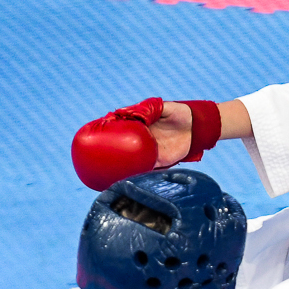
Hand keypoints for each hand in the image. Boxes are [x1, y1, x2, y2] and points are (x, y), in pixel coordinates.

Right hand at [70, 98, 221, 190]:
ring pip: (131, 161)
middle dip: (107, 154)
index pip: (119, 129)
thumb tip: (127, 114)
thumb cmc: (179, 114)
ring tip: (101, 174)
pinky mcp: (160, 162)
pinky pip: (145, 170)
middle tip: (90, 158)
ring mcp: (150, 152)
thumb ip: (148, 109)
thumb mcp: (163, 108)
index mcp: (140, 126)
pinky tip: (124, 180)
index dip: (106, 131)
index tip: (91, 134)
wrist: (197, 128)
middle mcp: (142, 140)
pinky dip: (136, 175)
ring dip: (119, 168)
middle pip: (121, 148)